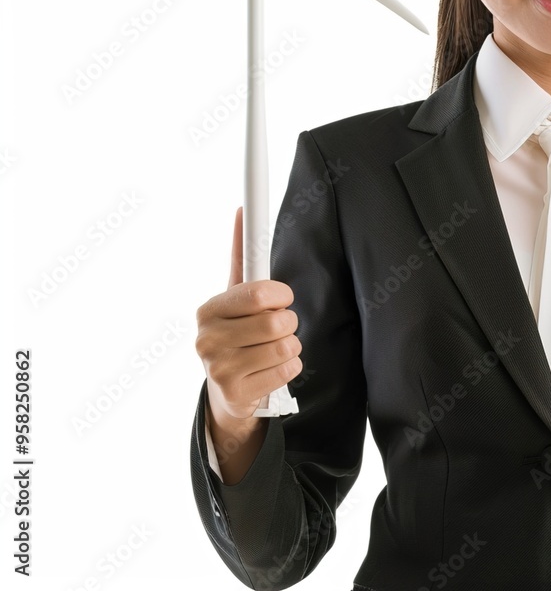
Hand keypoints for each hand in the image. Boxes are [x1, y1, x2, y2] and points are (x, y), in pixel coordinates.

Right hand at [196, 206, 302, 424]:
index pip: (258, 293)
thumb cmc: (237, 333)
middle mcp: (207, 339)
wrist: (227, 390)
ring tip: (273, 348)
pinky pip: (288, 370)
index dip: (280, 294)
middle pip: (277, 321)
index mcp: (209, 309)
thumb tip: (242, 210)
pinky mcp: (236, 394)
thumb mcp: (236, 297)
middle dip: (289, 322)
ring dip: (291, 345)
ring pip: (286, 346)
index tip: (281, 298)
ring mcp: (219, 369)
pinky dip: (290, 367)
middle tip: (279, 327)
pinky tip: (273, 368)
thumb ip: (242, 255)